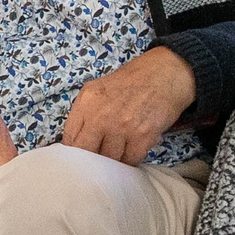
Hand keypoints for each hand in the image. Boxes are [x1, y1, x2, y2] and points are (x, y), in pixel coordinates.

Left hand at [60, 46, 196, 165]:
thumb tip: (74, 144)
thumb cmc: (130, 83)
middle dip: (92, 160)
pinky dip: (131, 158)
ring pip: (110, 160)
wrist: (165, 73)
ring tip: (120, 148)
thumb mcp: (98, 90)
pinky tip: (133, 148)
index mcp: (86, 102)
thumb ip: (83, 114)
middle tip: (99, 159)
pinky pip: (130, 160)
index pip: (70, 139)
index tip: (80, 157)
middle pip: (87, 153)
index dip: (75, 152)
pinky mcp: (142, 136)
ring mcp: (122, 127)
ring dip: (114, 159)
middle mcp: (101, 115)